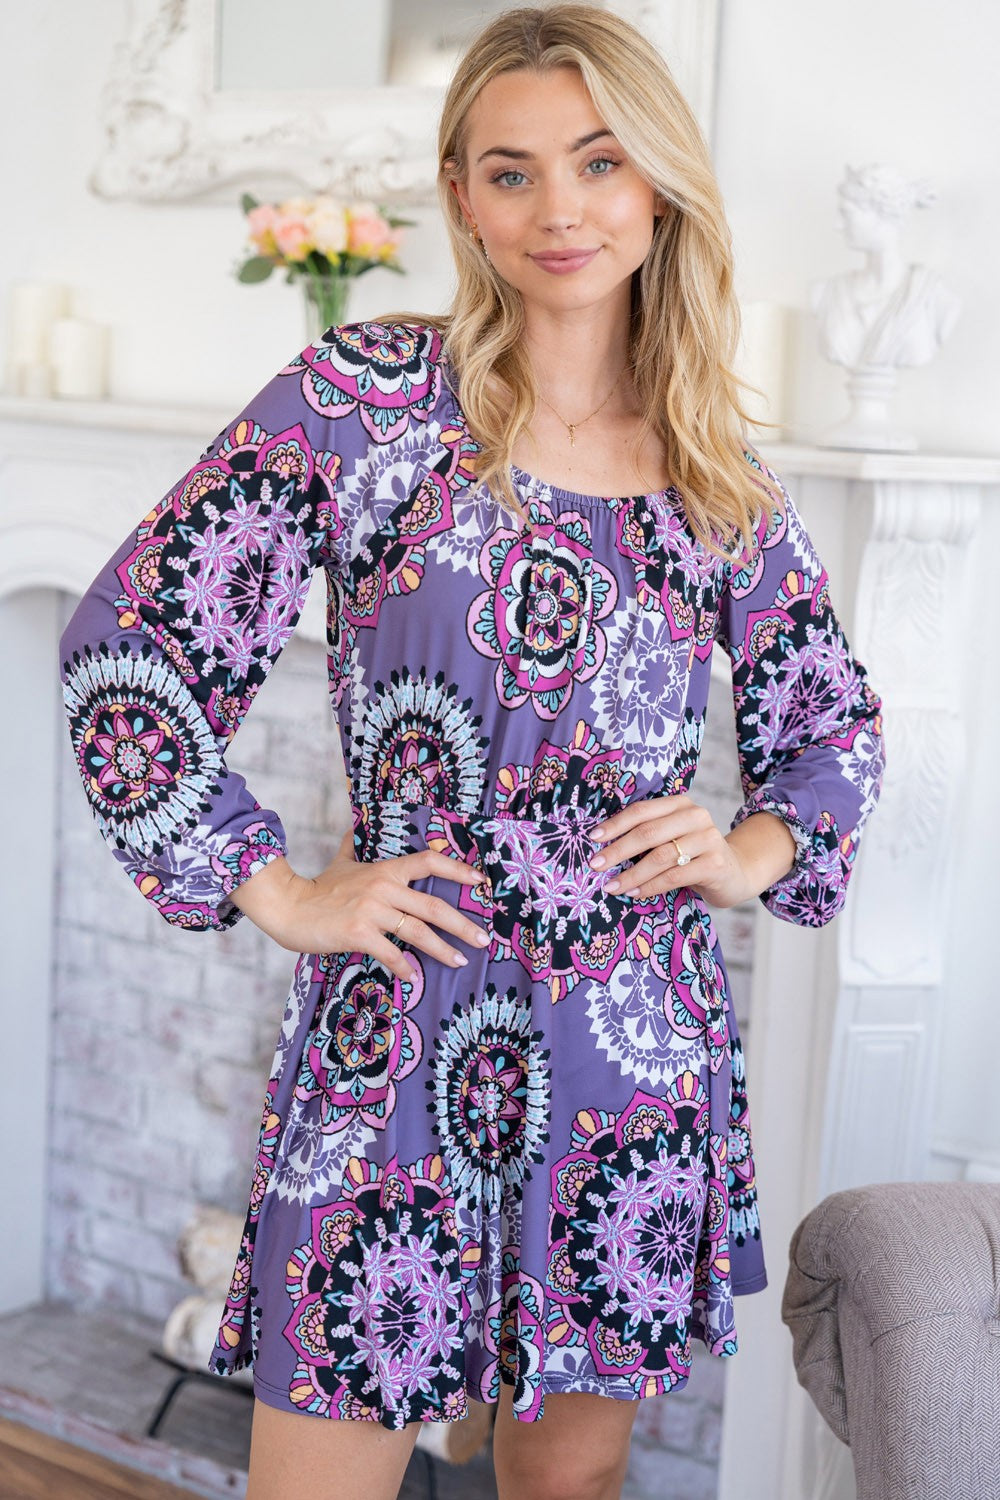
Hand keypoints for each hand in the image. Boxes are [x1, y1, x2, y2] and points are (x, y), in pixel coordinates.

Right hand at [229, 827, 491, 980]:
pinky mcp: (359, 933)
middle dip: (462, 925)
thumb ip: (351, 846)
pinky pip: (391, 953)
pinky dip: (405, 968)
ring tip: (460, 960)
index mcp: (384, 870)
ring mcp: (371, 911)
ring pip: (418, 931)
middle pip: (433, 906)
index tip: (481, 881)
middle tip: (483, 939)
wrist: (288, 907)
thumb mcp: (340, 862)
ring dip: (443, 950)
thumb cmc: (317, 889)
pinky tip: (414, 978)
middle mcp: (383, 888)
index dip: (458, 870)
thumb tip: (352, 826)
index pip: (429, 862)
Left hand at [587, 796, 795, 909]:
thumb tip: (602, 846)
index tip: (593, 839)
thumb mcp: (672, 836)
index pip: (642, 811)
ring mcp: (708, 839)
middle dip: (617, 850)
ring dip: (631, 874)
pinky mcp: (715, 864)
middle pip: (648, 833)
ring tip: (612, 886)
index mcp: (680, 803)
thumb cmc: (692, 854)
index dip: (615, 825)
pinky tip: (635, 894)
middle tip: (595, 865)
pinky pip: (674, 876)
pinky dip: (650, 886)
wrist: (735, 872)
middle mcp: (696, 816)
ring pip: (660, 857)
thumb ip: (647, 834)